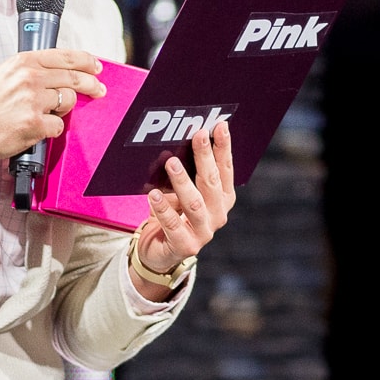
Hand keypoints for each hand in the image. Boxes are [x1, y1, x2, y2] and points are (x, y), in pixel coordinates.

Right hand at [0, 49, 105, 161]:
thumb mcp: (3, 75)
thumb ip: (30, 72)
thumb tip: (59, 75)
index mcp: (22, 62)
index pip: (65, 56)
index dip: (86, 61)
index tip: (96, 67)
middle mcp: (30, 77)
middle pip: (74, 77)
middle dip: (91, 84)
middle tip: (98, 90)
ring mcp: (34, 101)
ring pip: (69, 101)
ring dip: (62, 110)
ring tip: (44, 114)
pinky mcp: (35, 124)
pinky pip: (59, 126)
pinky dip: (51, 130)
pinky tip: (35, 129)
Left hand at [132, 121, 234, 298]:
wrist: (159, 252)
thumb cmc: (172, 215)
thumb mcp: (178, 192)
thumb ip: (180, 174)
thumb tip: (169, 149)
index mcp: (222, 199)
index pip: (225, 170)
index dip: (223, 148)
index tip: (219, 126)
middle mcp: (218, 215)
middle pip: (212, 183)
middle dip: (205, 157)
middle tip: (197, 135)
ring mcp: (204, 232)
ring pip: (195, 204)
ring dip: (183, 182)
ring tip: (171, 162)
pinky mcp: (186, 246)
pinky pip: (173, 225)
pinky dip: (163, 208)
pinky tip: (154, 194)